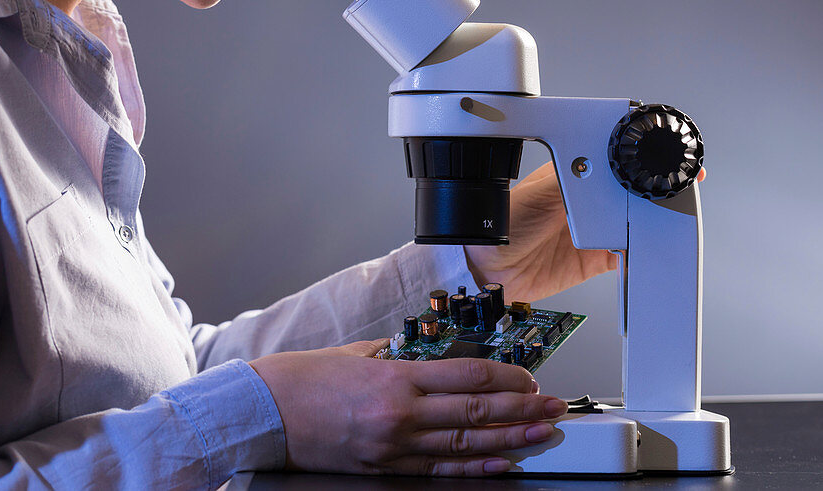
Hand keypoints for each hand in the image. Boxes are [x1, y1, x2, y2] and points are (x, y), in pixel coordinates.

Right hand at [249, 341, 566, 475]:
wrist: (266, 413)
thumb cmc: (307, 379)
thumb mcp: (361, 353)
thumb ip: (402, 358)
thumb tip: (435, 360)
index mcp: (398, 375)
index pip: (470, 374)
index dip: (508, 376)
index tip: (531, 377)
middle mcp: (402, 412)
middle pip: (478, 409)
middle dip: (523, 409)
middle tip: (555, 407)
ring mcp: (395, 444)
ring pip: (466, 442)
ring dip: (511, 439)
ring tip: (543, 435)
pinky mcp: (385, 468)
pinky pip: (440, 469)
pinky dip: (476, 466)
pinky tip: (503, 463)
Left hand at [465, 162, 705, 302]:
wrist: (486, 271)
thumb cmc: (502, 223)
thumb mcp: (544, 194)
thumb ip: (582, 186)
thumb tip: (613, 175)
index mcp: (576, 172)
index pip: (616, 162)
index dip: (642, 163)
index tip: (667, 163)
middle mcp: (588, 200)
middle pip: (631, 193)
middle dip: (652, 194)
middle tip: (673, 197)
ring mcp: (593, 229)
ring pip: (635, 224)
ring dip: (649, 224)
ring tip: (663, 223)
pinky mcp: (593, 259)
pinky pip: (626, 256)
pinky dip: (639, 255)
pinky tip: (645, 250)